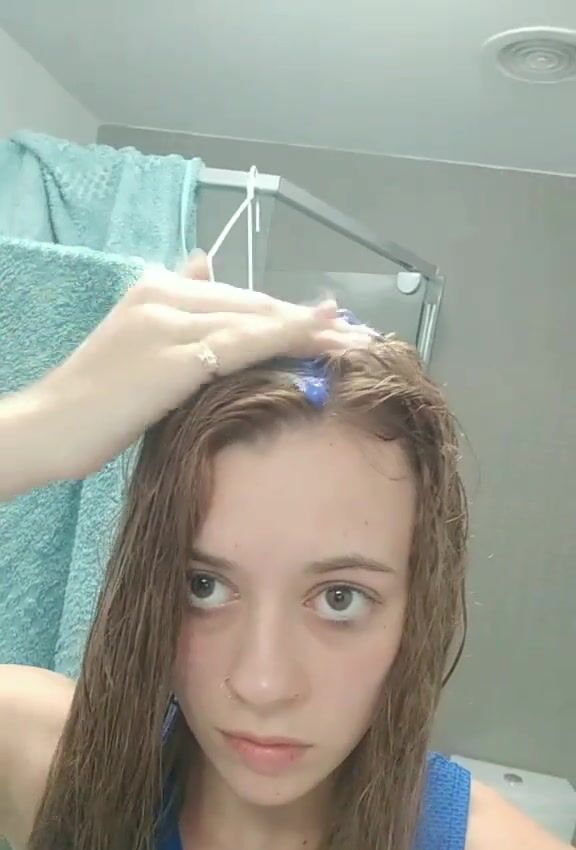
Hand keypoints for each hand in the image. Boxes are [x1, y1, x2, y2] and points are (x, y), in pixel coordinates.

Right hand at [0, 256, 369, 494]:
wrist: (50, 426)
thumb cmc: (94, 402)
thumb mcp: (136, 346)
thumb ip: (174, 310)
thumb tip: (204, 264)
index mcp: (157, 288)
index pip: (238, 298)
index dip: (286, 313)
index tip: (329, 325)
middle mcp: (165, 293)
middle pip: (254, 304)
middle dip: (308, 321)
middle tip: (357, 333)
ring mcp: (169, 321)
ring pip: (255, 319)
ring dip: (311, 330)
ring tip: (356, 340)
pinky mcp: (174, 357)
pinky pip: (243, 343)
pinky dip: (287, 337)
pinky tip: (321, 337)